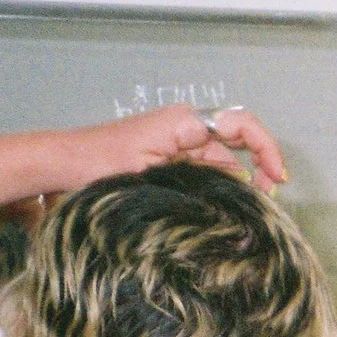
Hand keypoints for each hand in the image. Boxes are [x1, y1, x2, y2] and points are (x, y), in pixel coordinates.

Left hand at [0, 104, 287, 209]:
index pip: (243, 124)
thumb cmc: (95, 165)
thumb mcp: (151, 173)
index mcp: (184, 123)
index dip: (268, 149)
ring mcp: (178, 144)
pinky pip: (208, 170)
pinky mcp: (171, 160)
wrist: (59, 165)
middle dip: (261, 170)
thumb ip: (198, 177)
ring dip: (241, 184)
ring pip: (226, 161)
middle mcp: (185, 128)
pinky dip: (222, 188)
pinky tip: (223, 210)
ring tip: (248, 213)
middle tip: (269, 202)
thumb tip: (237, 193)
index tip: (277, 179)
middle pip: (240, 143)